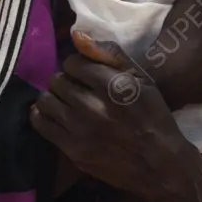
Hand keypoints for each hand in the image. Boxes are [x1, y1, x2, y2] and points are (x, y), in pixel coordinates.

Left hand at [30, 43, 195, 201]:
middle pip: (57, 80)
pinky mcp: (72, 150)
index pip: (72, 62)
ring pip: (46, 100)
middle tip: (78, 90)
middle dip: (66, 81)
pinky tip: (55, 115)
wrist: (160, 166)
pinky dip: (43, 116)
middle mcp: (93, 106)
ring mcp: (80, 130)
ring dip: (54, 98)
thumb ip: (110, 54)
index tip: (86, 74)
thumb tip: (76, 35)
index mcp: (112, 85)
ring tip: (67, 103)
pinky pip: (41, 124)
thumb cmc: (154, 117)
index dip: (78, 66)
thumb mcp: (142, 80)